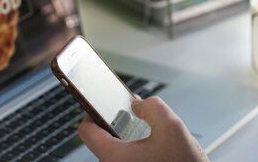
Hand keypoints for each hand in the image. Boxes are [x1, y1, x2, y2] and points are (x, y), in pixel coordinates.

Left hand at [78, 96, 208, 161]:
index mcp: (114, 157)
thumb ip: (151, 106)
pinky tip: (155, 142)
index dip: (92, 111)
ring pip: (117, 149)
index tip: (103, 101)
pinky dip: (137, 146)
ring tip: (149, 127)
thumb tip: (137, 104)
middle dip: (118, 121)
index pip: (86, 131)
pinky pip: (128, 158)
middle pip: (103, 139)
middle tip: (135, 112)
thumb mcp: (171, 126)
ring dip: (130, 135)